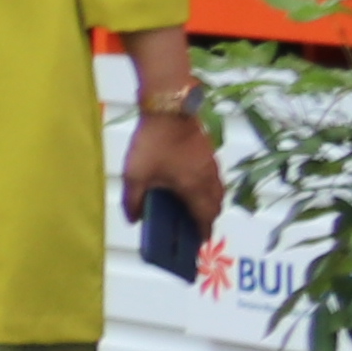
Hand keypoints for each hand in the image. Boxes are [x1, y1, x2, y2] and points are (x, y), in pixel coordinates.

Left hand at [124, 103, 226, 231]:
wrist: (169, 108)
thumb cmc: (152, 143)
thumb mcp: (135, 175)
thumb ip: (133, 200)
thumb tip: (133, 219)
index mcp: (194, 188)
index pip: (206, 217)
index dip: (204, 231)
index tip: (200, 242)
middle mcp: (208, 178)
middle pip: (216, 205)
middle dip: (208, 218)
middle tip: (194, 226)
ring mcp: (211, 163)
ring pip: (217, 190)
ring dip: (209, 202)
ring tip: (191, 208)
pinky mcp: (208, 151)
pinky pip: (213, 176)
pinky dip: (207, 187)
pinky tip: (188, 184)